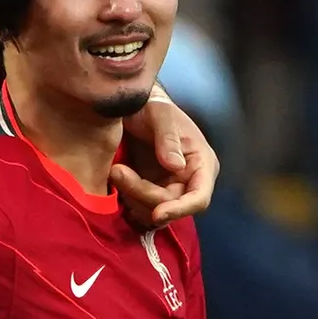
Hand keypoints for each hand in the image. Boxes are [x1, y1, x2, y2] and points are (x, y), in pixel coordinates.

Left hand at [109, 91, 216, 228]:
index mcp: (201, 164)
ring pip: (153, 212)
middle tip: (117, 171)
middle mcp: (189, 181)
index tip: (157, 213)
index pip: (199, 198)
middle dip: (142, 193)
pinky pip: (141, 210)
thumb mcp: (159, 114)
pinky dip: (128, 201)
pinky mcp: (151, 193)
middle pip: (170, 206)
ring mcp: (169, 189)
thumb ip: (167, 138)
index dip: (180, 210)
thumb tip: (177, 167)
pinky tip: (117, 182)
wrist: (131, 107)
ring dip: (132, 197)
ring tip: (116, 171)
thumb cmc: (150, 105)